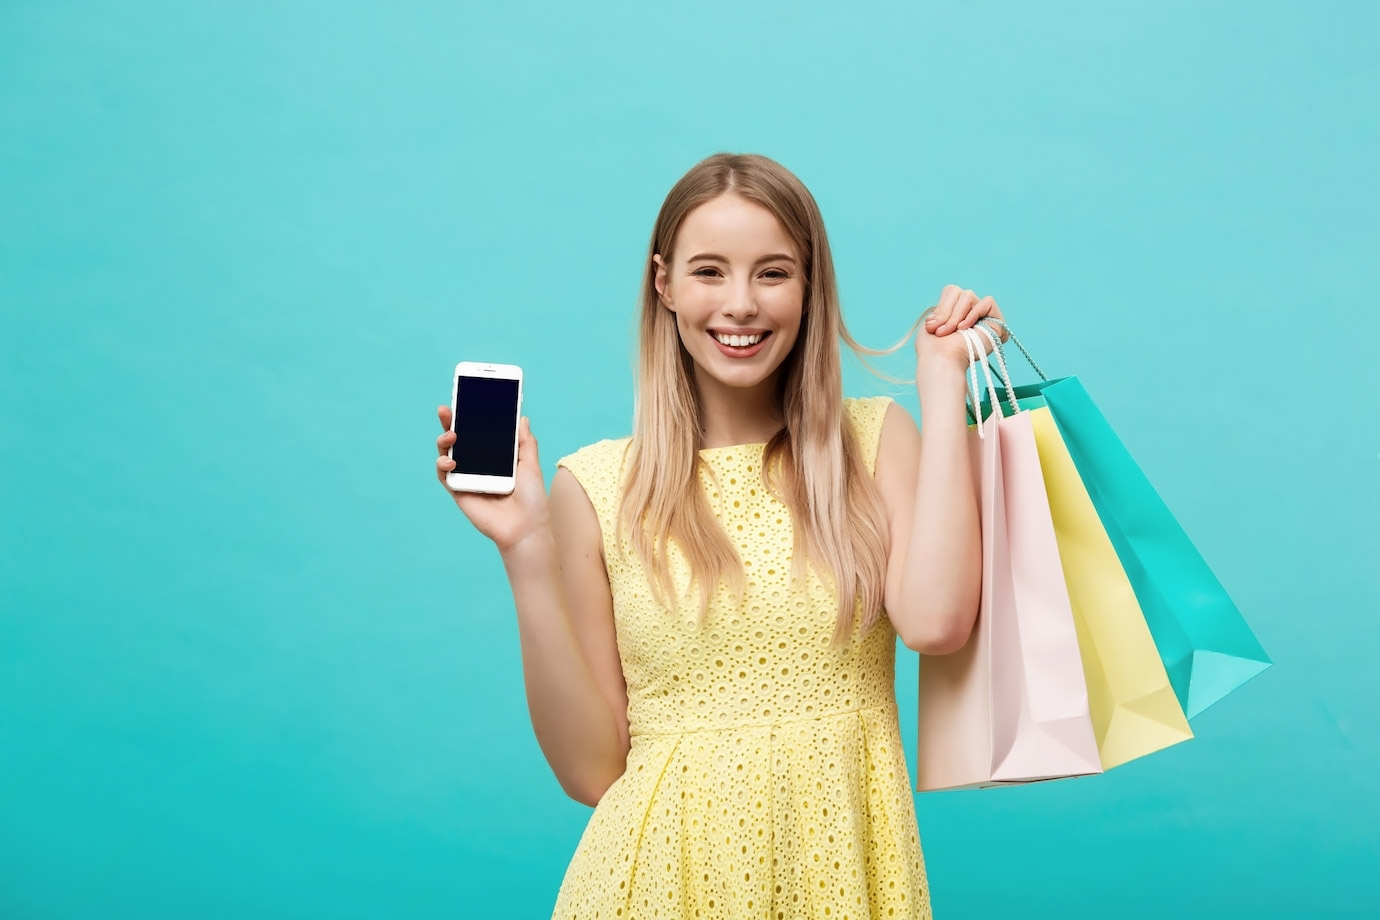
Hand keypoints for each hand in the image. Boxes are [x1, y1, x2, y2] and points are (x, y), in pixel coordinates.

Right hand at [435, 406, 551, 552]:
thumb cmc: (531, 499)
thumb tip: (522, 418)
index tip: (466, 399)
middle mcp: (478, 464)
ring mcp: (467, 476)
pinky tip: (451, 460)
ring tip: (452, 435)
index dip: (471, 416)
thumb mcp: (530, 465)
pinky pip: (444, 474)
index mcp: (495, 456)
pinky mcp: (459, 491)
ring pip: (447, 452)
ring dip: (444, 440)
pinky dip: (443, 464)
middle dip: (450, 422)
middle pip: (460, 438)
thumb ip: (525, 442)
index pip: (479, 432)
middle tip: (446, 409)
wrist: (526, 528)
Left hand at [914, 284, 1008, 375]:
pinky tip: (965, 328)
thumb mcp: (932, 322)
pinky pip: (987, 302)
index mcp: (955, 316)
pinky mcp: (997, 323)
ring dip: (955, 315)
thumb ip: (942, 308)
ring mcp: (983, 319)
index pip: (952, 291)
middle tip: (940, 331)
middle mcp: (970, 316)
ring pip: (969, 295)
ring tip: (951, 332)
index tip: (932, 326)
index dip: (942, 306)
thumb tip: (952, 294)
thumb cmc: (932, 349)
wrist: (940, 362)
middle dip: (946, 311)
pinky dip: (973, 313)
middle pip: (959, 292)